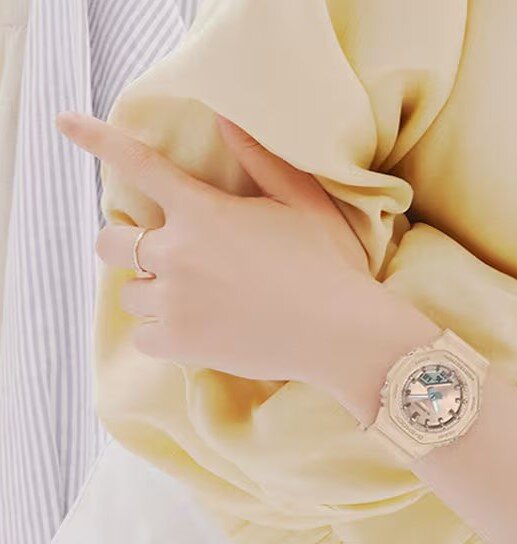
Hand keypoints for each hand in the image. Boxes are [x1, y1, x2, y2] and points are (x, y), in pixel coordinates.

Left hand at [57, 110, 420, 396]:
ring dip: (153, 292)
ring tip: (197, 299)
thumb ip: (260, 160)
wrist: (342, 334)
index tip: (65, 122)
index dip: (97, 139)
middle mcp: (178, 253)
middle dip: (129, 244)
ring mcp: (174, 301)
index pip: (140, 165)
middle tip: (166, 256)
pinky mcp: (179, 343)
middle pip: (112, 241)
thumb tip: (225, 117)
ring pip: (130, 291)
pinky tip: (197, 329)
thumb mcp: (304, 203)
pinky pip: (142, 335)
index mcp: (203, 212)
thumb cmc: (330, 266)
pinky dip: (161, 332)